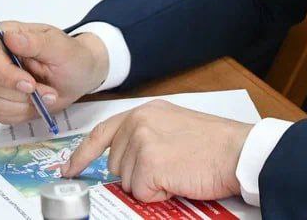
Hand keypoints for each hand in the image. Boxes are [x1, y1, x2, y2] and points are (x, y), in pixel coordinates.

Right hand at [0, 22, 108, 122]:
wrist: (79, 76)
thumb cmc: (71, 57)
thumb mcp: (60, 47)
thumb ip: (35, 42)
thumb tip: (10, 38)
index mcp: (5, 35)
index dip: (4, 73)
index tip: (29, 84)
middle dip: (21, 93)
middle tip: (47, 91)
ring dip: (24, 104)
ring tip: (46, 94)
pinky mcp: (0, 99)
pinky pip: (0, 114)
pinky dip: (22, 113)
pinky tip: (36, 103)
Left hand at [63, 100, 251, 202]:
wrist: (237, 151)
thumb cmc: (214, 144)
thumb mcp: (173, 126)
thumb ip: (145, 136)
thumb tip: (125, 161)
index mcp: (144, 111)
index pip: (102, 133)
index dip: (82, 155)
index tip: (69, 169)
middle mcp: (138, 122)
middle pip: (116, 164)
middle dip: (137, 175)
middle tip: (169, 168)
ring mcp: (141, 142)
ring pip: (128, 182)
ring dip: (151, 185)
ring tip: (178, 171)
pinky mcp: (149, 164)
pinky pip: (141, 193)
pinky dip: (159, 195)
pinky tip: (178, 180)